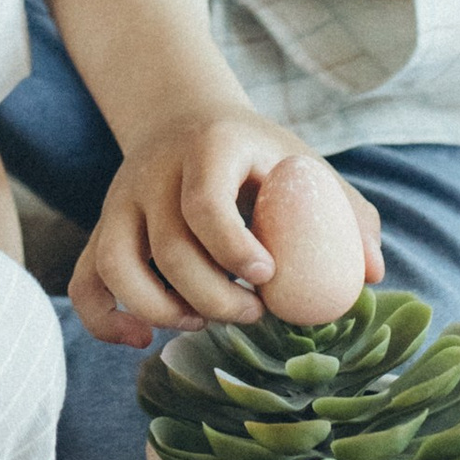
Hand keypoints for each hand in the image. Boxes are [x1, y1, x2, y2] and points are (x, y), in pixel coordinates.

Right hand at [68, 109, 380, 344]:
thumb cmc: (258, 155)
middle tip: (253, 312)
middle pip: (167, 248)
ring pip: (115, 265)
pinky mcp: (101, 230)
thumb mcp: (304, 162)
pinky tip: (141, 340)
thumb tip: (373, 274)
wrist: (187, 119)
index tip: (267, 276)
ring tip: (202, 320)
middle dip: (213, 296)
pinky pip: (87, 281)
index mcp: (210, 147)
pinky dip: (105, 320)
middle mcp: (154, 173)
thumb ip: (346, 213)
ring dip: (160, 309)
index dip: (234, 248)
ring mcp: (120, 202)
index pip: (205, 203)